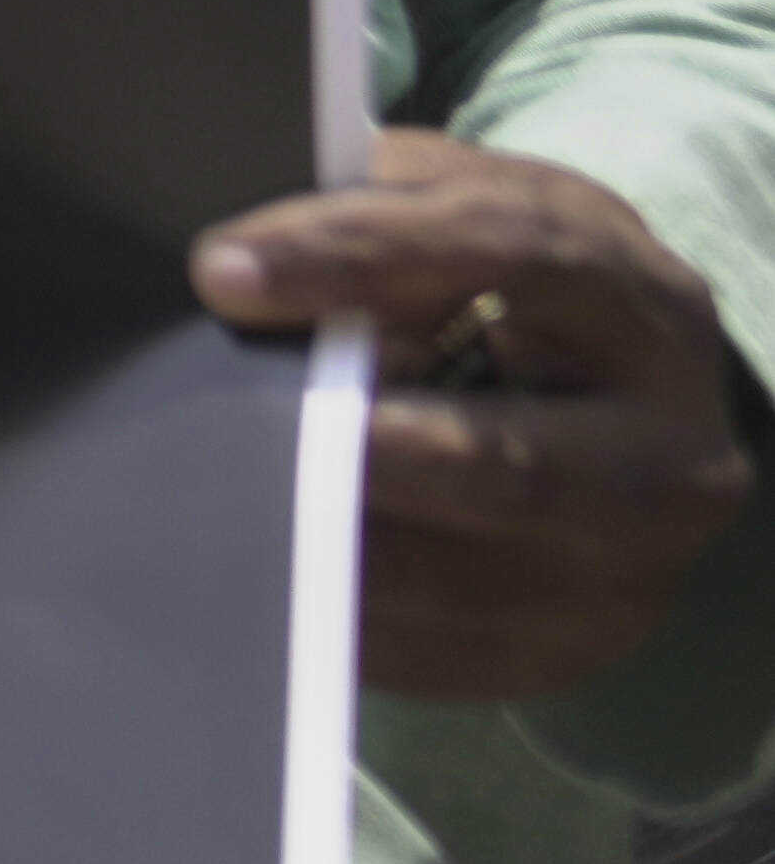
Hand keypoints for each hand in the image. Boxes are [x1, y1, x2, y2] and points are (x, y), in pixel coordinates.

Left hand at [201, 130, 757, 702]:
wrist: (622, 414)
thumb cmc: (515, 284)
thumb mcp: (474, 210)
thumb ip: (376, 205)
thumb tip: (235, 252)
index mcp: (645, 312)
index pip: (510, 259)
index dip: (359, 256)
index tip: (221, 273)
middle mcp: (667, 460)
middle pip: (503, 466)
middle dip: (354, 448)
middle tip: (220, 426)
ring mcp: (623, 579)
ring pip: (452, 580)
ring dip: (317, 539)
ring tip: (196, 494)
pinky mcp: (559, 657)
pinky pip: (422, 650)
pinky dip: (322, 609)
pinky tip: (237, 560)